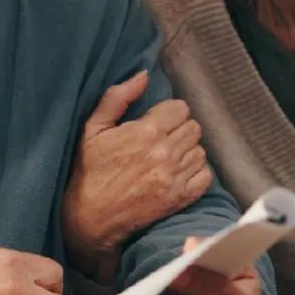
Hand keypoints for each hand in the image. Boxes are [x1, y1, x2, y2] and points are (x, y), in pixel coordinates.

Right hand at [62, 71, 212, 282]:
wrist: (90, 219)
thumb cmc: (89, 171)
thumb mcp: (93, 129)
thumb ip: (118, 97)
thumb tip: (144, 75)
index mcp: (146, 132)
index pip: (181, 108)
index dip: (169, 113)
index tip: (157, 122)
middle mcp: (165, 153)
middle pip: (193, 127)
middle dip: (179, 130)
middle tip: (162, 139)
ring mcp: (175, 177)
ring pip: (200, 150)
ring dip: (187, 151)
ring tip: (168, 157)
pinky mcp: (180, 198)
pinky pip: (205, 175)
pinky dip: (195, 173)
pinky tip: (177, 173)